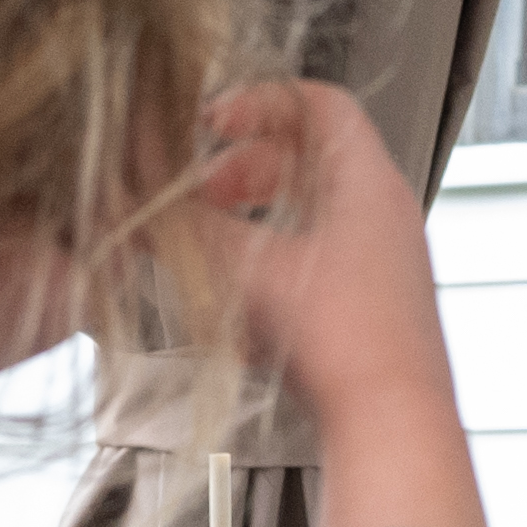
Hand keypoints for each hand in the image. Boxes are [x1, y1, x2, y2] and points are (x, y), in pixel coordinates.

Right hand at [183, 80, 466, 459]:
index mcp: (369, 183)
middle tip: (198, 194)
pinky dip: (275, 269)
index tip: (210, 124)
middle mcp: (387, 214)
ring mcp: (387, 263)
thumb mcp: (248, 272)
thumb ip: (186, 233)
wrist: (393, 423)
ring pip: (312, 216)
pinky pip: (320, 264)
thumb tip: (133, 207)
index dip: (259, 103)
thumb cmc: (343, 342)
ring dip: (255, 223)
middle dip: (244, 172)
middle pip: (311, 160)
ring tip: (209, 248)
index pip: (320, 104)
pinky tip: (238, 309)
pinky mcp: (377, 309)